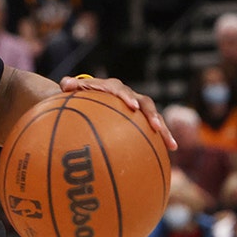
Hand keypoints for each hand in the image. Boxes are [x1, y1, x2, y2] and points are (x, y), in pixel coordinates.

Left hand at [58, 75, 176, 150]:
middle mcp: (129, 95)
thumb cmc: (78, 95)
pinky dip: (162, 138)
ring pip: (154, 117)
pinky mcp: (141, 118)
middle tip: (155, 126)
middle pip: (145, 103)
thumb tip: (65, 83)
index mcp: (112, 87)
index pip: (120, 90)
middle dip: (152, 114)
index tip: (132, 106)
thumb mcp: (71, 90)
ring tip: (171, 144)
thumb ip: (69, 85)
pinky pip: (153, 129)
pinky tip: (169, 152)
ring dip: (163, 129)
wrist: (88, 96)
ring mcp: (137, 106)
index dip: (127, 97)